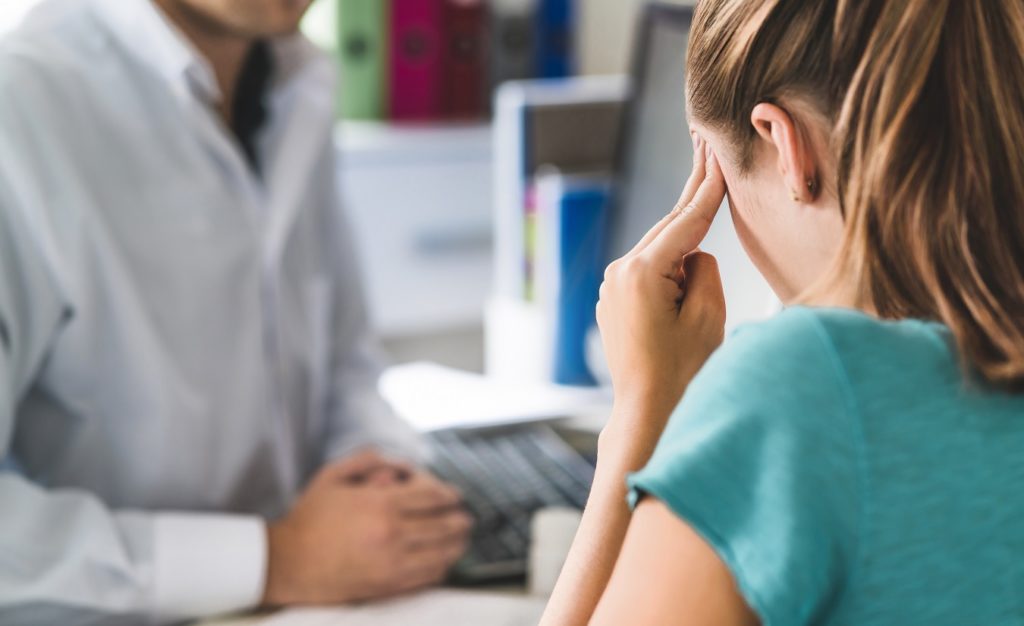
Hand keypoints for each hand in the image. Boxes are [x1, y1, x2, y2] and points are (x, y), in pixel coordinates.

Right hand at [262, 450, 472, 605]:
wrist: (287, 562)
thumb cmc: (309, 518)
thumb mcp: (333, 475)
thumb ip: (368, 460)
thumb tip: (399, 463)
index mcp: (381, 504)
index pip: (432, 497)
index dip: (449, 496)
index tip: (455, 496)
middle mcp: (392, 533)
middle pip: (444, 525)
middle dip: (460, 520)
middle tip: (465, 519)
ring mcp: (392, 562)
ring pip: (442, 553)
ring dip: (457, 544)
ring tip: (461, 539)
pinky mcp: (388, 585)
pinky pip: (427, 577)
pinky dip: (441, 568)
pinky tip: (442, 561)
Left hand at [596, 135, 726, 456]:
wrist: (647, 411)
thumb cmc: (681, 372)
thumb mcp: (707, 316)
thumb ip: (703, 270)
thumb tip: (693, 254)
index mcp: (643, 273)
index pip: (687, 222)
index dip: (708, 189)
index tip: (718, 157)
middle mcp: (621, 272)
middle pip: (668, 227)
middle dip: (693, 194)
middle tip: (706, 149)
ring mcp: (613, 287)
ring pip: (658, 248)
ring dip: (684, 230)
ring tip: (703, 182)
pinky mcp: (615, 301)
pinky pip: (649, 268)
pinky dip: (669, 257)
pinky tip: (687, 243)